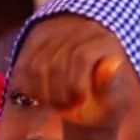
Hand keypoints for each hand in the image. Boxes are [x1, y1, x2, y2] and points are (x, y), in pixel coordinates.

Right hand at [17, 16, 135, 131]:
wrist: (89, 81)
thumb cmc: (105, 97)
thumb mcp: (115, 97)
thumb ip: (112, 86)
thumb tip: (113, 64)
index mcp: (105, 41)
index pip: (81, 57)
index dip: (76, 83)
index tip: (79, 103)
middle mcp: (81, 30)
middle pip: (57, 62)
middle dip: (58, 92)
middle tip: (64, 109)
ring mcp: (58, 32)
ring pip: (37, 64)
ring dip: (43, 92)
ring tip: (54, 106)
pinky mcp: (38, 39)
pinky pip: (25, 66)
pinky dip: (30, 87)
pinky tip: (41, 98)